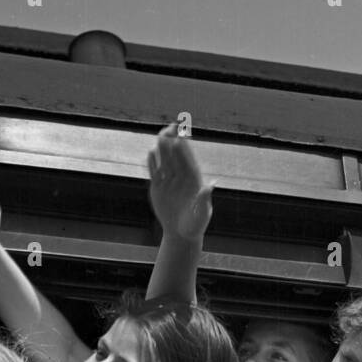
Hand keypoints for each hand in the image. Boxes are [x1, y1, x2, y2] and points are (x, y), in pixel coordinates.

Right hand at [148, 124, 212, 242]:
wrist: (181, 234)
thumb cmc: (195, 225)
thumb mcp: (202, 214)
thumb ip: (204, 199)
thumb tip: (211, 185)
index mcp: (194, 181)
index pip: (188, 161)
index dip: (184, 149)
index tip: (181, 137)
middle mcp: (181, 178)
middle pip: (176, 157)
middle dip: (173, 142)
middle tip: (170, 127)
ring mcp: (169, 181)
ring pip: (165, 161)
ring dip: (163, 149)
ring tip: (160, 134)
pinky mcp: (158, 187)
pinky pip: (155, 172)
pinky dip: (152, 164)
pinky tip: (150, 153)